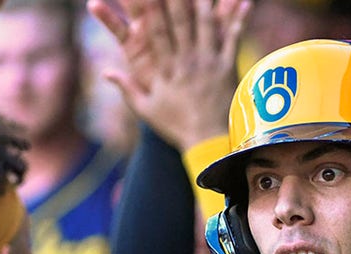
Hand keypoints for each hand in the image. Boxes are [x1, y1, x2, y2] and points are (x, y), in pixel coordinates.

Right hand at [88, 0, 249, 149]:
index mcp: (166, 69)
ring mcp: (208, 63)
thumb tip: (106, 73)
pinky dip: (239, 20)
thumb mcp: (146, 109)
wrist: (206, 142)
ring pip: (205, 26)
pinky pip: (233, 40)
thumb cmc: (175, 126)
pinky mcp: (228, 68)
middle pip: (180, 23)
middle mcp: (186, 61)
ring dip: (204, 2)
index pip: (156, 33)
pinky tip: (244, 1)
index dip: (151, 10)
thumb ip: (126, 88)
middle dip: (176, 0)